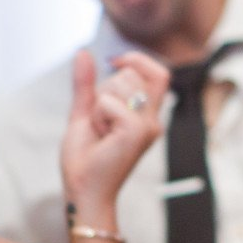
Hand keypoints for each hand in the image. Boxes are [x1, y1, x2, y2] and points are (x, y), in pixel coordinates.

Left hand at [59, 50, 169, 212]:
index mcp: (146, 116)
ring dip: (99, 104)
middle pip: (131, 74)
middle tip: (100, 123)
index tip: (114, 63)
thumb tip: (83, 52)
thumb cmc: (86, 158)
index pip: (159, 73)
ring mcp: (147, 126)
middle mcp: (152, 120)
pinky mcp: (136, 132)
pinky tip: (100, 136)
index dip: (137, 60)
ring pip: (120, 84)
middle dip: (105, 90)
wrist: (82, 190)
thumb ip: (85, 84)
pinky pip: (110, 102)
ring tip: (100, 131)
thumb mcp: (84, 113)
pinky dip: (97, 115)